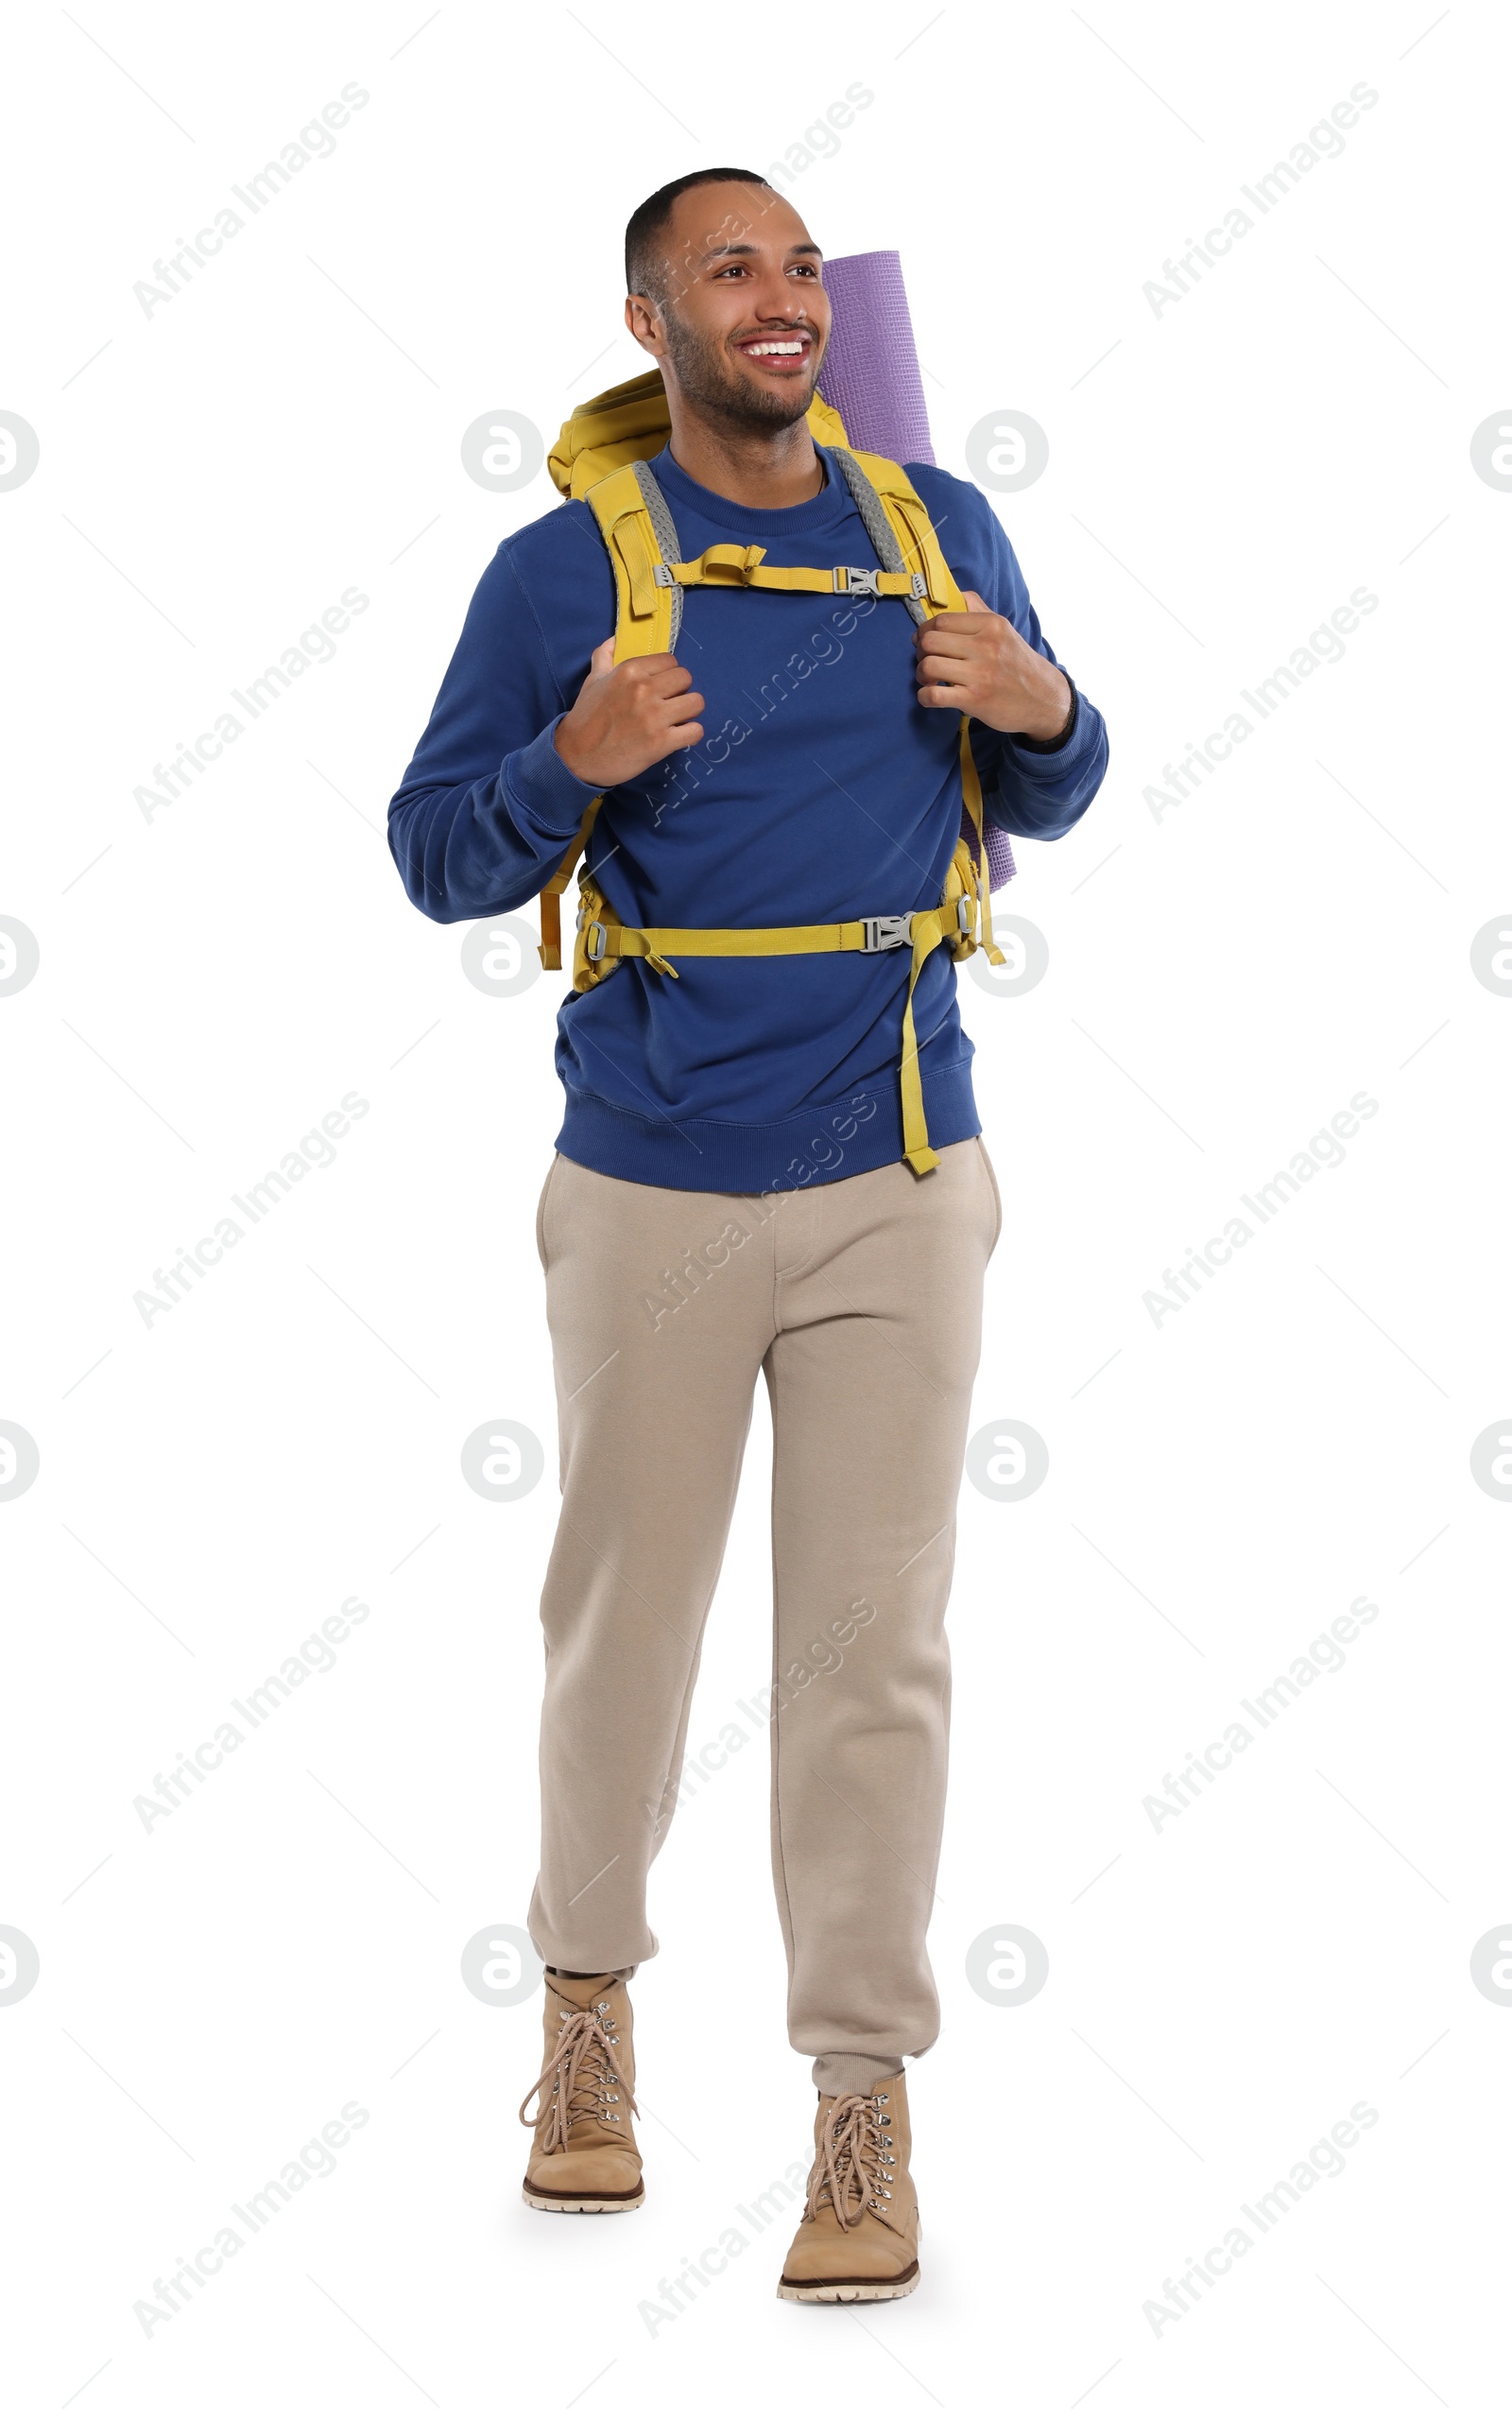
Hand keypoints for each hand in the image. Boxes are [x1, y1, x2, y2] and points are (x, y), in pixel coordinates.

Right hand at [554, 639, 705, 786]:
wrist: (575, 756)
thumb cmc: (585, 718)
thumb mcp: (592, 681)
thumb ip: (603, 657)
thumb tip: (614, 640)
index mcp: (629, 671)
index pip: (670, 661)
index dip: (668, 674)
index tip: (660, 687)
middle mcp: (643, 690)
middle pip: (686, 678)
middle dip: (680, 691)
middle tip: (669, 703)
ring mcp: (653, 717)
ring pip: (696, 703)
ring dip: (689, 712)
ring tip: (677, 719)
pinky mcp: (660, 743)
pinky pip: (695, 731)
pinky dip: (691, 735)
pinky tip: (679, 737)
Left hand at [914, 589, 1070, 740]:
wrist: (1044, 700)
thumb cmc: (1018, 664)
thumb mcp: (1005, 630)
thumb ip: (979, 610)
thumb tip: (954, 595)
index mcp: (991, 625)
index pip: (942, 621)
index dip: (925, 631)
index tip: (925, 641)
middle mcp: (986, 646)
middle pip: (930, 641)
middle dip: (920, 652)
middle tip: (927, 660)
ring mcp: (981, 674)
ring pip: (928, 666)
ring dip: (921, 675)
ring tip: (929, 679)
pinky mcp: (976, 700)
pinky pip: (934, 695)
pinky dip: (924, 696)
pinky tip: (931, 696)